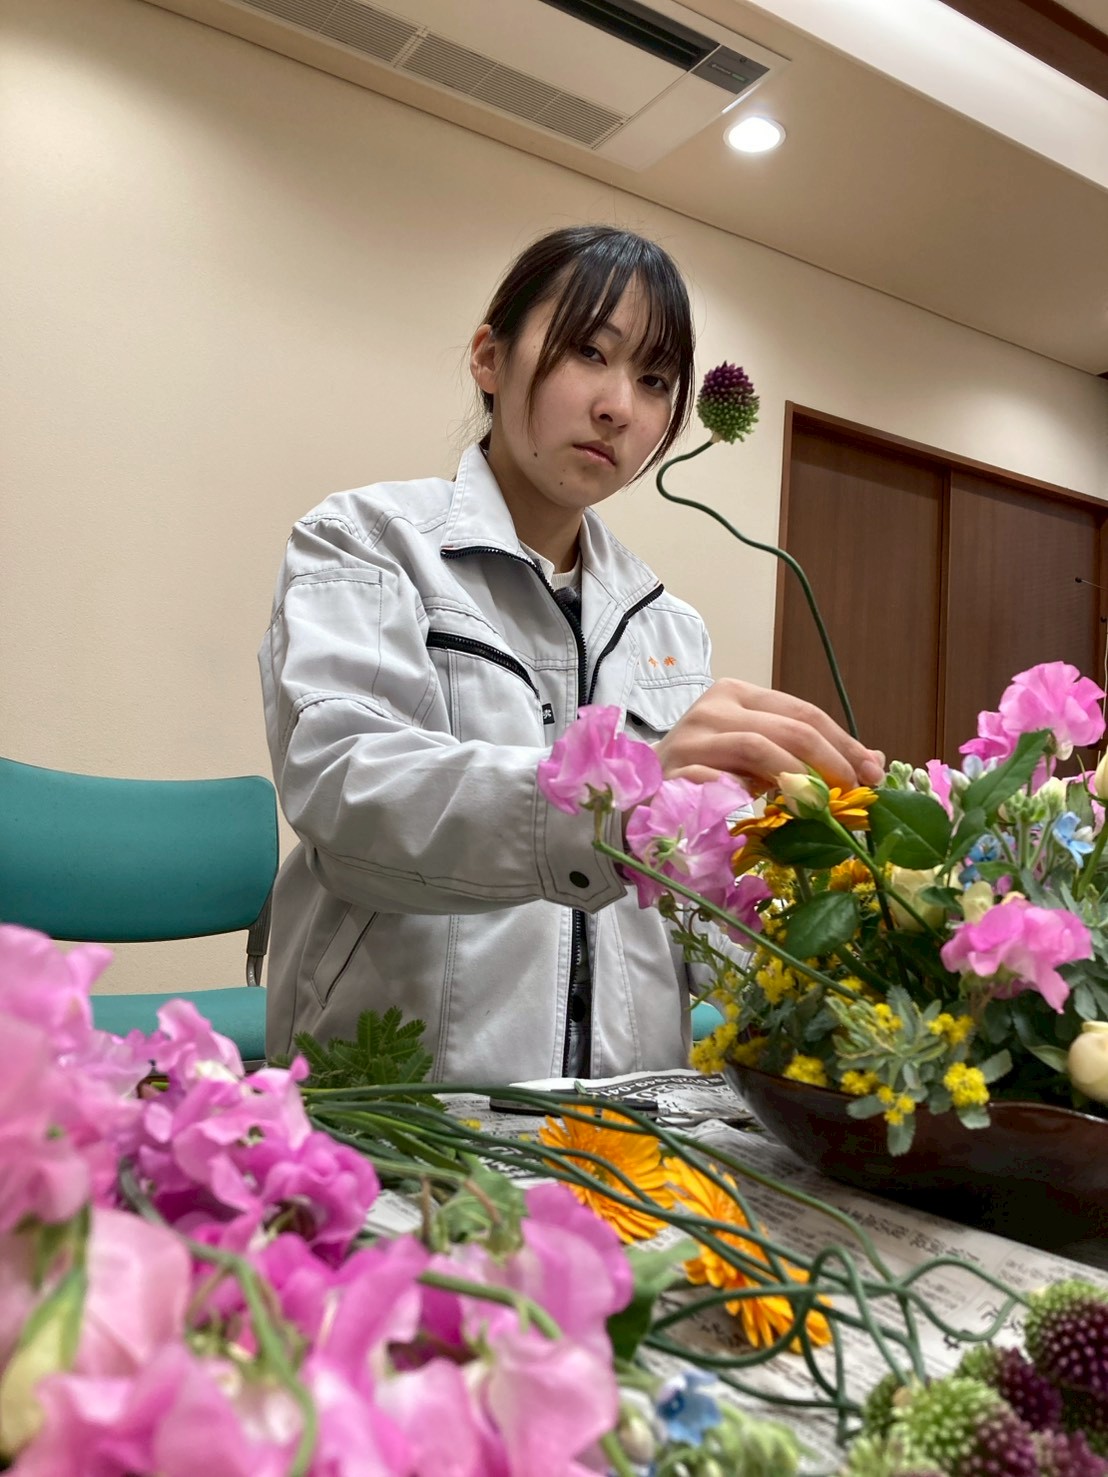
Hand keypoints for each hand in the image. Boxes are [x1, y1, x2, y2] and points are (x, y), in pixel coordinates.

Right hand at [654, 679, 884, 793]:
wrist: (637, 800)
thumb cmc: (704, 777)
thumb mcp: (758, 760)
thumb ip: (807, 755)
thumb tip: (874, 762)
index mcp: (736, 695)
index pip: (802, 711)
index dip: (844, 741)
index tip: (874, 773)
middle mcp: (712, 708)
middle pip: (786, 727)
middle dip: (830, 760)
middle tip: (855, 792)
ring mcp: (690, 739)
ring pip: (757, 747)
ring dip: (798, 778)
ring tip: (822, 805)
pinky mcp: (673, 772)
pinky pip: (719, 781)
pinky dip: (750, 796)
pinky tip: (769, 814)